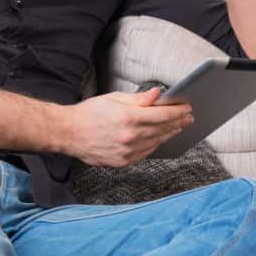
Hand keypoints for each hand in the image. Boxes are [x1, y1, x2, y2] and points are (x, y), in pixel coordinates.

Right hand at [62, 88, 193, 166]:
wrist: (68, 133)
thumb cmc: (88, 113)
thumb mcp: (113, 99)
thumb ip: (138, 99)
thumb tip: (157, 94)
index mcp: (127, 117)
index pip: (162, 114)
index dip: (177, 111)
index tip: (187, 108)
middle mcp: (129, 136)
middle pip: (163, 129)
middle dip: (178, 122)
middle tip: (188, 117)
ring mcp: (126, 151)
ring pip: (157, 142)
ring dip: (169, 134)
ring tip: (177, 127)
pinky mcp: (122, 161)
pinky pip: (145, 153)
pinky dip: (155, 145)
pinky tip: (159, 139)